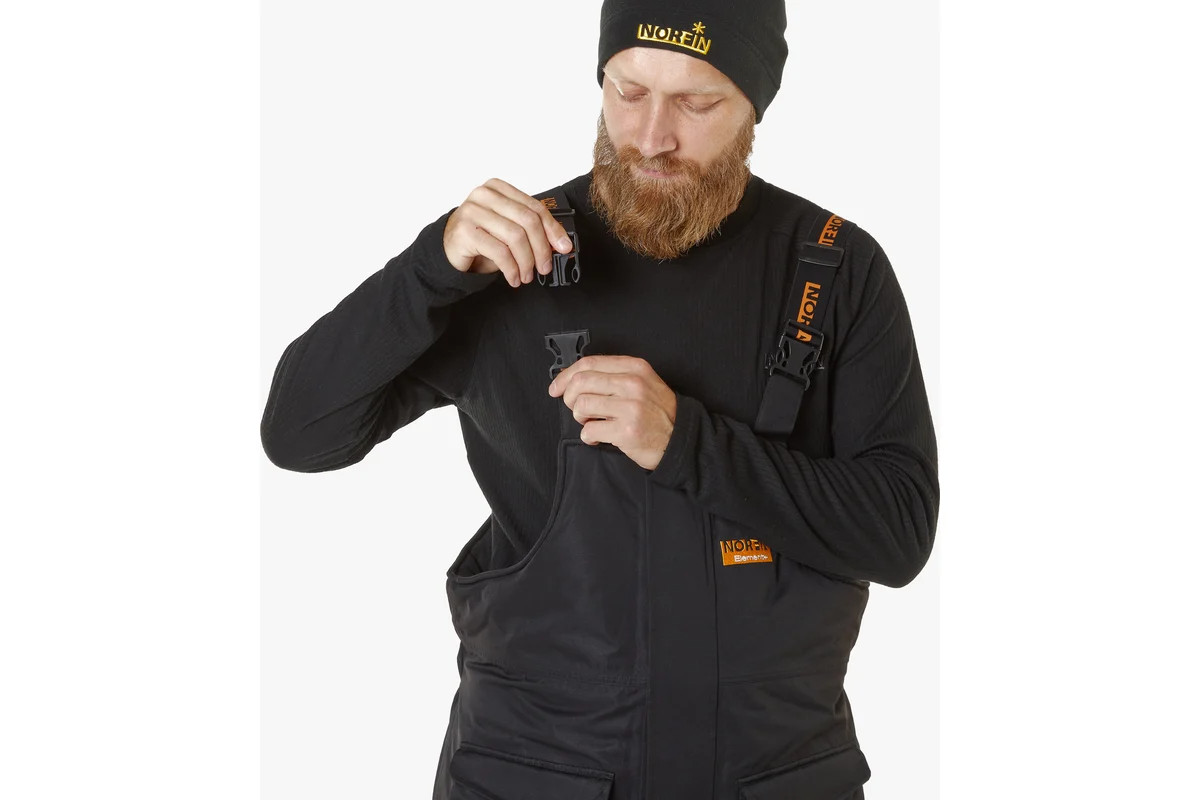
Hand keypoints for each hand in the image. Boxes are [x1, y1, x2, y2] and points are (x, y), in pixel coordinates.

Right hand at [443, 178, 574, 287]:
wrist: (448, 250)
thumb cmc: (481, 239)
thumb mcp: (508, 230)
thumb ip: (530, 229)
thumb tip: (560, 243)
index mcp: (498, 188)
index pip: (534, 207)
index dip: (553, 229)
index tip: (563, 247)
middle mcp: (484, 195)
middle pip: (527, 220)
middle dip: (541, 248)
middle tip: (545, 267)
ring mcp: (472, 211)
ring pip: (515, 237)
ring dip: (526, 262)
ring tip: (526, 276)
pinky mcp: (465, 231)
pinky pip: (500, 252)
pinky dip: (511, 269)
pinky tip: (514, 278)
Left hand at [547, 355, 677, 470]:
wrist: (681, 439)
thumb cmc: (658, 412)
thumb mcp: (643, 382)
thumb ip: (614, 375)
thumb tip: (574, 377)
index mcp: (635, 367)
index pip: (589, 363)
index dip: (566, 375)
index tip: (556, 387)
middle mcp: (632, 384)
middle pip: (581, 383)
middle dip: (569, 398)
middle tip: (576, 409)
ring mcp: (630, 407)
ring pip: (582, 405)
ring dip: (580, 418)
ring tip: (591, 422)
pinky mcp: (626, 431)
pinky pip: (589, 430)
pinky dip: (588, 436)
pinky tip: (598, 436)